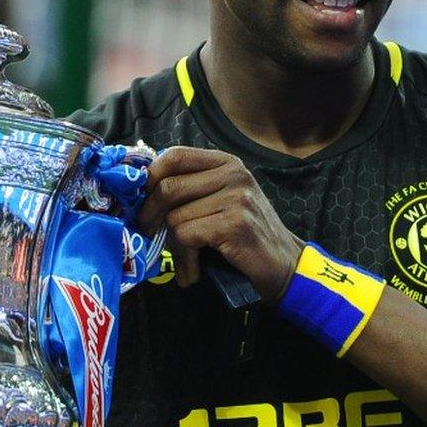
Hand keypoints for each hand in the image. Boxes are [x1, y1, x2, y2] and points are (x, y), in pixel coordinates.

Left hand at [137, 147, 303, 302]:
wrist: (284, 264)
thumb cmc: (246, 235)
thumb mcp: (222, 200)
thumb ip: (192, 188)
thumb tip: (142, 189)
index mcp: (226, 162)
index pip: (174, 155)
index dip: (150, 178)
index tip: (142, 202)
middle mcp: (233, 174)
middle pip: (168, 187)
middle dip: (150, 216)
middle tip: (151, 236)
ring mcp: (236, 197)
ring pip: (174, 217)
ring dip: (172, 246)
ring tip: (184, 261)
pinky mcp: (234, 224)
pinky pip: (186, 236)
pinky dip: (183, 258)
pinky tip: (192, 271)